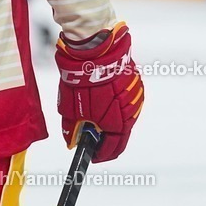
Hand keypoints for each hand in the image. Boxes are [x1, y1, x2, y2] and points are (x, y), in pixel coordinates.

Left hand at [55, 23, 142, 162]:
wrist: (95, 50)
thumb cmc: (82, 78)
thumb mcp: (70, 107)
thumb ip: (73, 128)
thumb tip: (72, 141)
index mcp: (117, 122)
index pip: (113, 148)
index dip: (101, 154)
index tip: (93, 156)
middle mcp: (130, 113)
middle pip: (121, 135)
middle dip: (106, 140)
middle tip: (93, 140)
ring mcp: (135, 98)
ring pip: (126, 118)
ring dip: (113, 122)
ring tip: (96, 119)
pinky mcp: (135, 85)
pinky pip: (127, 103)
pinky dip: (117, 107)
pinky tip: (105, 103)